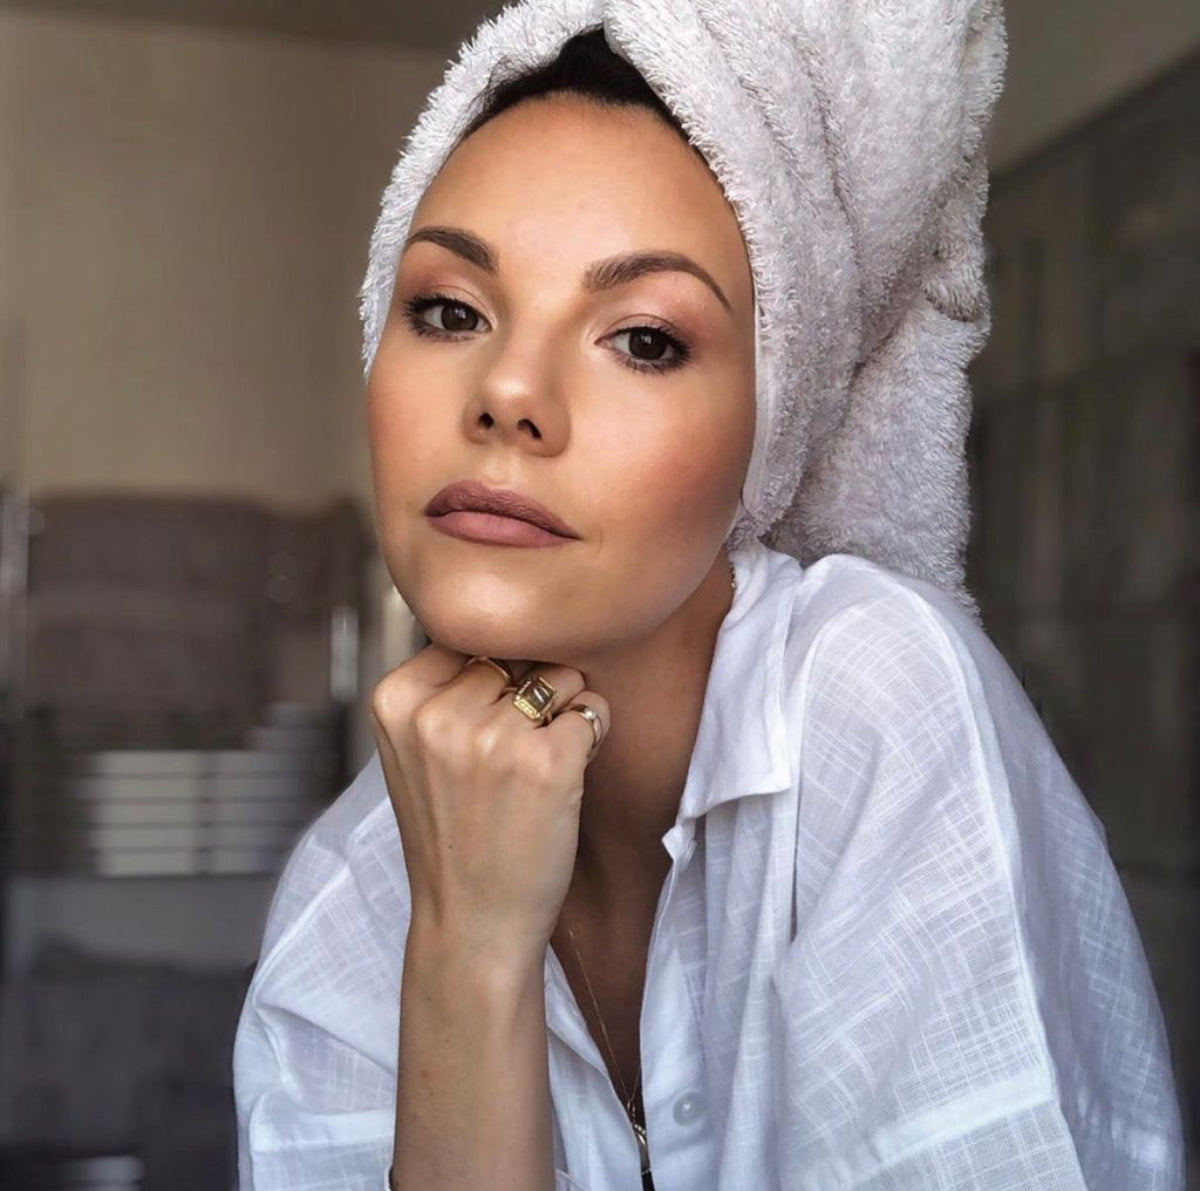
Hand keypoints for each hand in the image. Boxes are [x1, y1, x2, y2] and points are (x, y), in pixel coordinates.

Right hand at [371, 645, 610, 968]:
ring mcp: (491, 737)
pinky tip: (566, 777)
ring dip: (565, 712)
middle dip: (530, 694)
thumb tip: (510, 620)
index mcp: (395, 698)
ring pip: (561, 675)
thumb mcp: (416, 751)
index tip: (482, 729)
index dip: (492, 677)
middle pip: (517, 653)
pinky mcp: (546, 762)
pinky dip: (593, 737)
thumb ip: (444, 687)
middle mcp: (437, 712)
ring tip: (537, 768)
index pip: (469, 637)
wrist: (471, 923)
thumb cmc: (454, 834)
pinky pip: (592, 709)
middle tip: (513, 758)